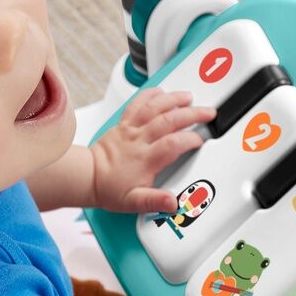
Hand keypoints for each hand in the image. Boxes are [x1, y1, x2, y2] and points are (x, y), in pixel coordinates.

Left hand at [90, 87, 215, 212]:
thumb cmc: (110, 188)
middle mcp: (139, 140)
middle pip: (168, 120)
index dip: (190, 139)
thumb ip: (154, 201)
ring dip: (173, 99)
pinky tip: (161, 92)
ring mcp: (131, 129)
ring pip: (154, 107)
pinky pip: (137, 104)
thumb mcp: (133, 203)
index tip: (200, 140)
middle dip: (191, 114)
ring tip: (189, 97)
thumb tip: (173, 202)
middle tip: (208, 113)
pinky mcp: (124, 123)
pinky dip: (150, 95)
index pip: (172, 144)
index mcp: (145, 159)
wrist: (88, 177)